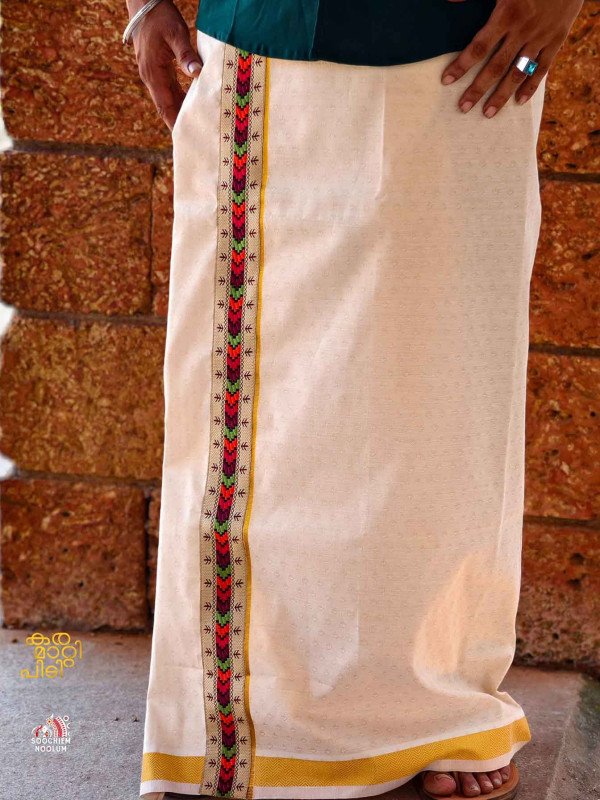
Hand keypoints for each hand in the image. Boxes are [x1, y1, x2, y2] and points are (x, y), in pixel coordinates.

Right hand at [126, 0, 201, 130]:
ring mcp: (153, 73)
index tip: (185, 139)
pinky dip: (179, 100)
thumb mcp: (176, 33)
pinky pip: (168, 89)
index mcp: (153, 73)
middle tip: (195, 139)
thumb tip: (197, 73)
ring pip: (168, 99)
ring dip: (179, 113)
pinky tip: (190, 106)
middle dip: (178, 124)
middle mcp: (151, 77)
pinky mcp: (157, 68)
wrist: (144, 2)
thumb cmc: (160, 16)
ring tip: (195, 128)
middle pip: (166, 107)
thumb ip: (186, 55)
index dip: (175, 124)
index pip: (165, 107)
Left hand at [441, 0, 582, 116]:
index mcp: (507, 14)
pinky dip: (531, 86)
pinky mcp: (556, 40)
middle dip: (478, 89)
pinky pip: (543, 68)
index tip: (447, 80)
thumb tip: (451, 2)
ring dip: (502, 95)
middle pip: (496, 66)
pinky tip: (519, 102)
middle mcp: (523, 31)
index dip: (462, 65)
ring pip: (518, 73)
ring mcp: (540, 38)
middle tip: (463, 107)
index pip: (479, 47)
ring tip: (488, 113)